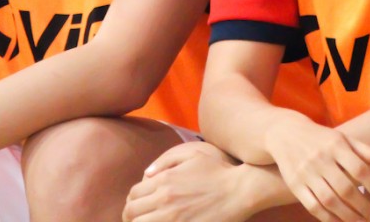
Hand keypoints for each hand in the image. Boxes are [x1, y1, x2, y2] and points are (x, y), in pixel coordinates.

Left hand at [123, 142, 249, 221]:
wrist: (239, 191)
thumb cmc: (218, 171)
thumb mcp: (192, 154)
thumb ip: (166, 160)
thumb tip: (147, 173)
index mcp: (164, 180)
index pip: (133, 194)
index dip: (131, 201)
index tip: (136, 206)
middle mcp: (164, 200)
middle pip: (132, 213)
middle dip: (130, 217)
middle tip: (136, 219)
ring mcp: (173, 218)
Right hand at [264, 117, 369, 221]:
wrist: (284, 134)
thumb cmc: (322, 139)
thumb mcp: (343, 139)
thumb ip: (366, 151)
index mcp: (335, 145)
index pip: (359, 168)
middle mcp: (320, 159)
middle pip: (345, 188)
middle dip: (364, 206)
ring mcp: (306, 173)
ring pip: (329, 200)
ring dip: (348, 216)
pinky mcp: (295, 185)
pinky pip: (313, 206)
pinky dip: (328, 218)